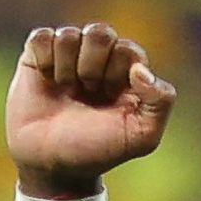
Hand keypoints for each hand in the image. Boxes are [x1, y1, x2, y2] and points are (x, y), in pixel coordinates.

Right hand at [7, 21, 175, 193]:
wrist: (52, 166)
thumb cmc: (97, 152)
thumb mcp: (141, 138)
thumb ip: (161, 102)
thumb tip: (142, 69)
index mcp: (127, 74)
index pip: (129, 49)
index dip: (118, 72)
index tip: (110, 98)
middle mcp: (99, 59)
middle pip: (100, 33)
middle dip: (93, 68)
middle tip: (88, 93)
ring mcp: (68, 55)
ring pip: (69, 35)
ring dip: (67, 68)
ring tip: (66, 92)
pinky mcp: (38, 55)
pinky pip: (43, 36)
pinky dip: (45, 60)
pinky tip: (48, 81)